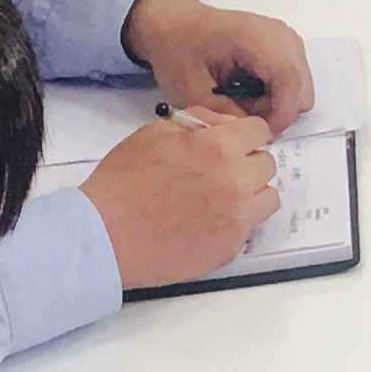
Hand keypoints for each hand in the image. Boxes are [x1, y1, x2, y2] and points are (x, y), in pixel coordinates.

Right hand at [77, 110, 278, 287]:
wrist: (103, 235)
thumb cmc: (122, 183)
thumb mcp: (154, 133)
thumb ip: (197, 123)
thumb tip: (220, 126)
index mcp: (220, 149)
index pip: (260, 131)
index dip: (243, 134)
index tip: (233, 141)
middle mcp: (237, 183)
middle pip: (266, 164)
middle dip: (246, 162)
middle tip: (218, 169)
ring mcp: (237, 219)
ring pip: (267, 198)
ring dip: (250, 194)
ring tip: (219, 197)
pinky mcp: (229, 248)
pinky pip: (248, 228)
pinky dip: (234, 222)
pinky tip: (206, 221)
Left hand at [122, 0, 314, 127]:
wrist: (176, 24)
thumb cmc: (179, 46)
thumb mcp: (190, 87)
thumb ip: (223, 113)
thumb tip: (250, 131)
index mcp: (253, 37)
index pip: (288, 80)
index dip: (281, 114)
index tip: (261, 132)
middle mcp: (278, 35)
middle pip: (301, 88)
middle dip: (275, 110)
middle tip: (240, 112)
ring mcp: (285, 39)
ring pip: (300, 88)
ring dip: (274, 103)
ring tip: (239, 99)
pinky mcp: (285, 46)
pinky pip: (293, 81)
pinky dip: (274, 94)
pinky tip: (247, 90)